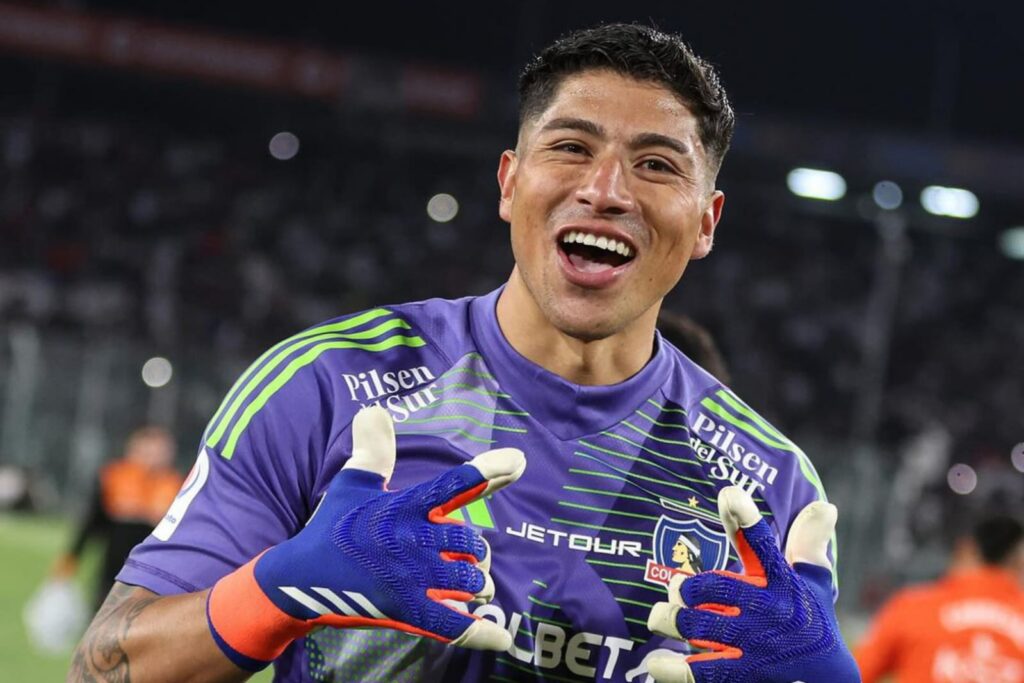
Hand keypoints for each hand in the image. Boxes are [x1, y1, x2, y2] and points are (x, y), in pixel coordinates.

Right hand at [207, 406, 525, 670]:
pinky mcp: (407, 612)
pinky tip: (501, 637)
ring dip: (477, 583)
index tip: (518, 461)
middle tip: (467, 555)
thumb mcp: (352, 485)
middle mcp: (414, 540)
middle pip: (470, 541)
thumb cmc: (331, 528)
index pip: (455, 483)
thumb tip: (373, 409)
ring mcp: (412, 579)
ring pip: (470, 580)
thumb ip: (373, 450)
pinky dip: (481, 632)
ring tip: (471, 584)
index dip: (489, 471)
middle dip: (474, 550)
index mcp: (405, 507)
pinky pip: (454, 625)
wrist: (299, 579)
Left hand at [646, 486, 859, 682]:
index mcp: (782, 582)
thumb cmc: (812, 624)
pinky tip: (655, 663)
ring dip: (672, 619)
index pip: (763, 544)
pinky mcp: (743, 676)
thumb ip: (808, 544)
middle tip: (676, 588)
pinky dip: (672, 668)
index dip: (745, 518)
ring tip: (659, 616)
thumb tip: (825, 505)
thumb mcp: (813, 584)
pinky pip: (700, 672)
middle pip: (716, 587)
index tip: (728, 493)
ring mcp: (754, 645)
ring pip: (699, 626)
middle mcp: (768, 611)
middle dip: (688, 586)